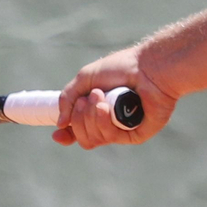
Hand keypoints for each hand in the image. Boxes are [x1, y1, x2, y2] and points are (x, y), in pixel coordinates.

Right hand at [53, 46, 178, 148]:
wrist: (148, 67)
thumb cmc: (122, 68)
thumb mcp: (86, 78)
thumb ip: (67, 98)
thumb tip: (60, 124)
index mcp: (97, 111)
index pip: (79, 131)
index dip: (67, 135)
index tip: (57, 134)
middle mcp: (110, 123)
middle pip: (83, 137)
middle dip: (79, 118)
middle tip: (89, 97)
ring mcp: (122, 130)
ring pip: (93, 139)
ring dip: (91, 116)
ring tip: (101, 96)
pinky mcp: (135, 135)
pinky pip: (109, 138)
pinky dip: (103, 122)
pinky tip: (107, 107)